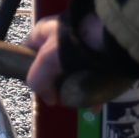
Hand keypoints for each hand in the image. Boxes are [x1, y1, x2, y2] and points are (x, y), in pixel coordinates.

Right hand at [23, 10, 138, 109]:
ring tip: (81, 104)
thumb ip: (39, 82)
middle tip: (62, 98)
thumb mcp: (46, 62)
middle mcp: (61, 37)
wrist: (109, 37)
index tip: (39, 88)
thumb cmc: (71, 44)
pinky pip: (92, 76)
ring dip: (76, 89)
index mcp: (44, 32)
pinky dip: (93, 91)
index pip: (29, 52)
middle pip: (53, 66)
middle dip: (57, 85)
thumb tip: (51, 100)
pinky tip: (95, 105)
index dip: (29, 71)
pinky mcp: (101, 55)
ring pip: (74, 72)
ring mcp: (82, 46)